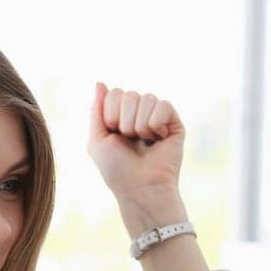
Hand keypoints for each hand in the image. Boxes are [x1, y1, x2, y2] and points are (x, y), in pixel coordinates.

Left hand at [86, 82, 185, 199]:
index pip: (114, 93)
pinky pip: (164, 105)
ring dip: (140, 125)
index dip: (111, 114)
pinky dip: (156, 124)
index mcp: (120, 116)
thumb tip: (100, 82)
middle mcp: (139, 114)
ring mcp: (157, 117)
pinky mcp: (174, 122)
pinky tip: (158, 139)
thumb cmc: (117, 169)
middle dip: (125, 121)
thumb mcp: (97, 140)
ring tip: (144, 142)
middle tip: (130, 141)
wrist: (140, 187)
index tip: (114, 135)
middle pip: (129, 94)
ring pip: (146, 98)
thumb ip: (96, 110)